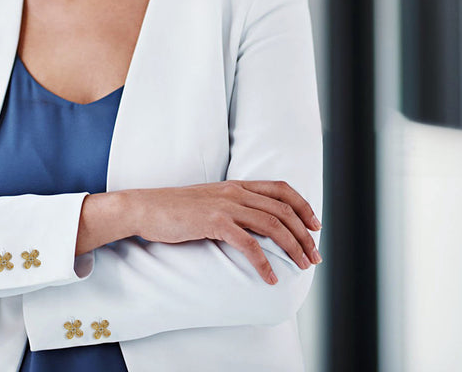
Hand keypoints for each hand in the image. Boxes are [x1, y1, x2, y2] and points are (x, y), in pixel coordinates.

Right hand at [78, 180, 320, 284]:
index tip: (316, 226)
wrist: (145, 208)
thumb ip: (232, 206)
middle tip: (314, 256)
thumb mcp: (209, 201)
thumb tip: (253, 224)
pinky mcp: (213, 222)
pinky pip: (248, 243)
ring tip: (301, 266)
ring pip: (272, 224)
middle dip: (304, 234)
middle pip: (282, 209)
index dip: (303, 206)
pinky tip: (269, 277)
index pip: (281, 188)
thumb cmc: (175, 209)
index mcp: (236, 185)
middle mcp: (235, 191)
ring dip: (292, 247)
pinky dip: (263, 262)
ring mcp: (225, 205)